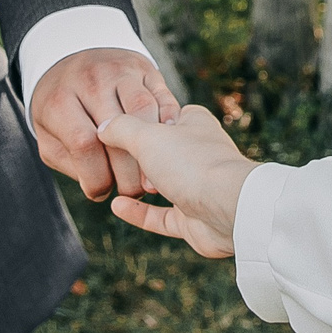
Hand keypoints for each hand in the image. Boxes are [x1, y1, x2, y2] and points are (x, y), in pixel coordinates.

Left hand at [30, 48, 178, 200]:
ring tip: (151, 175)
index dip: (97, 177)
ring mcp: (121, 71)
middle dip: (129, 172)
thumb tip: (98, 187)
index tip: (101, 192)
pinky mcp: (146, 68)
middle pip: (118, 131)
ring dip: (153, 150)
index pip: (84, 144)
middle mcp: (91, 80)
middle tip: (132, 191)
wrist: (72, 57)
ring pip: (144, 110)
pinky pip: (164, 96)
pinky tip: (166, 147)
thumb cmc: (61, 107)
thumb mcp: (49, 134)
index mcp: (60, 100)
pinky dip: (169, 123)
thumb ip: (69, 162)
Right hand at [98, 104, 258, 258]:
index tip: (113, 124)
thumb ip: (121, 129)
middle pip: (161, 151)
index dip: (139, 117)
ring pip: (164, 184)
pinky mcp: (193, 218)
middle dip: (137, 156)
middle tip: (109, 156)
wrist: (228, 209)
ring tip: (113, 180)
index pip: (162, 114)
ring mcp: (197, 187)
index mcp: (195, 124)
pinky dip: (140, 213)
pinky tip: (118, 206)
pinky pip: (162, 216)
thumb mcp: (147, 135)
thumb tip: (103, 127)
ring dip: (139, 184)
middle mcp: (198, 153)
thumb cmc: (192, 163)